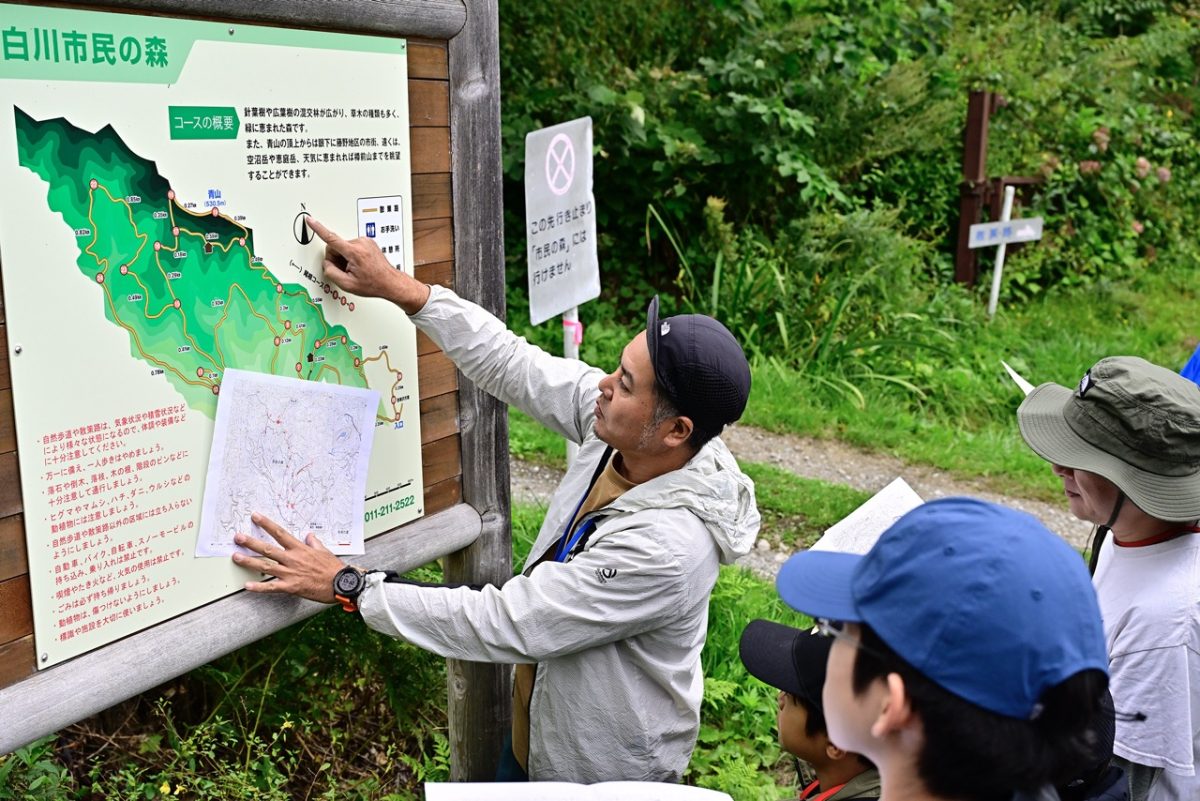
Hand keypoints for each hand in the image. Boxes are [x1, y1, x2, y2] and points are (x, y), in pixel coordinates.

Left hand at [231, 513, 343, 602]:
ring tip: (236, 557)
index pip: (279, 533)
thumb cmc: (333, 568)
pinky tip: (247, 586)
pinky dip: (259, 587)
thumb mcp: (324, 550)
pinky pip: (271, 587)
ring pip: (265, 566)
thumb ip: (314, 542)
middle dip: (251, 542)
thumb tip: (309, 535)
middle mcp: (292, 559)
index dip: (266, 524)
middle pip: (267, 549)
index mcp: (300, 548)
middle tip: (238, 537)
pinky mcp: (291, 587)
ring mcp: (290, 573)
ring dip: (249, 561)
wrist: (339, 584)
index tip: (255, 516)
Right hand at [305, 215, 430, 313]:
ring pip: (343, 247)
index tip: (310, 220)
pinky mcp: (368, 242)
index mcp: (355, 252)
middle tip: (346, 271)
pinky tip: (359, 265)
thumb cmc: (374, 283)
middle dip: (337, 259)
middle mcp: (361, 243)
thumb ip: (331, 272)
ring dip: (345, 258)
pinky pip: (352, 247)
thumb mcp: (348, 284)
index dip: (318, 229)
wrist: (390, 282)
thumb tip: (327, 264)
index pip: (331, 238)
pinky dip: (352, 256)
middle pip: (336, 246)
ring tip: (355, 269)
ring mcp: (366, 241)